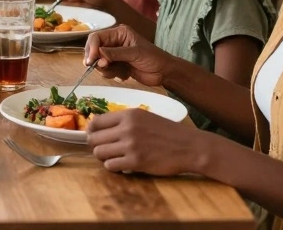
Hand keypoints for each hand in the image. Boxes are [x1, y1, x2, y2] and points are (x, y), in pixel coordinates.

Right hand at [83, 25, 172, 86]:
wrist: (164, 73)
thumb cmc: (153, 58)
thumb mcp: (134, 53)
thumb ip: (115, 54)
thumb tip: (98, 55)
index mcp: (119, 33)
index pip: (97, 37)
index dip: (92, 48)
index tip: (91, 61)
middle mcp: (114, 42)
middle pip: (94, 49)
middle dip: (96, 60)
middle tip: (103, 68)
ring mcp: (114, 54)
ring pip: (99, 62)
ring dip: (106, 70)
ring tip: (119, 73)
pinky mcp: (116, 65)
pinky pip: (105, 70)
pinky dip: (112, 74)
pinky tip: (124, 75)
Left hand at [87, 108, 201, 175]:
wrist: (190, 147)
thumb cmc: (167, 132)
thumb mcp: (145, 117)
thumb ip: (124, 121)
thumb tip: (99, 127)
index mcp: (128, 115)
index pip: (96, 122)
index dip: (92, 131)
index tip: (96, 137)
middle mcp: (127, 128)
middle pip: (94, 139)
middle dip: (97, 146)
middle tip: (106, 150)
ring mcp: (131, 145)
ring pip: (99, 153)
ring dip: (104, 157)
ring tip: (115, 158)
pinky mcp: (136, 162)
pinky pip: (111, 166)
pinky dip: (114, 167)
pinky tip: (123, 165)